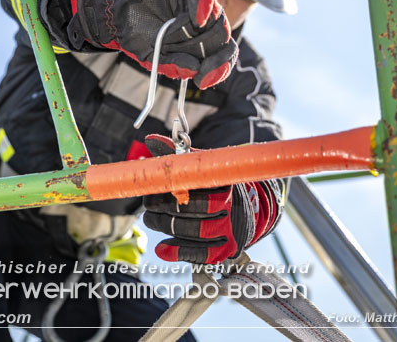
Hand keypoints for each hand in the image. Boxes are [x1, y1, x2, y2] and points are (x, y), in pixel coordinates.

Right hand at [70, 0, 236, 88]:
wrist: (117, 9)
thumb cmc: (138, 33)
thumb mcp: (153, 56)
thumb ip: (173, 65)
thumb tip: (194, 69)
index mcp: (204, 41)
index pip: (224, 54)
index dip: (219, 67)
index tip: (202, 79)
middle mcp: (208, 20)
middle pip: (221, 35)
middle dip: (197, 46)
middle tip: (169, 45)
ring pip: (215, 14)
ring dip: (192, 29)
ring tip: (166, 32)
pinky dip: (203, 0)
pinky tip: (196, 15)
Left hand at [142, 134, 269, 264]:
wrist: (247, 210)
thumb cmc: (216, 185)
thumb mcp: (202, 167)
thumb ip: (178, 155)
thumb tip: (151, 140)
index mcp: (224, 182)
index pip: (191, 185)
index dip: (167, 187)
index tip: (154, 187)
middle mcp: (231, 207)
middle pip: (188, 210)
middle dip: (161, 207)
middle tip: (149, 204)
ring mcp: (229, 231)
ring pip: (189, 232)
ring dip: (164, 226)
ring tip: (152, 219)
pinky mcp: (224, 251)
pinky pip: (196, 255)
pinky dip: (175, 251)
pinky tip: (161, 248)